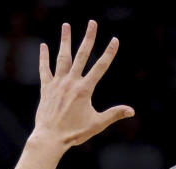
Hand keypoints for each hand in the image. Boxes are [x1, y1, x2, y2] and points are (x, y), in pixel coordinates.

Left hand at [34, 20, 133, 149]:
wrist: (50, 138)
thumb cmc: (74, 133)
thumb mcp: (97, 124)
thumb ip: (114, 114)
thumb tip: (131, 111)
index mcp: (84, 90)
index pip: (100, 67)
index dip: (109, 53)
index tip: (114, 40)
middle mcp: (71, 82)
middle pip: (81, 55)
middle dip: (88, 38)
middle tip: (92, 23)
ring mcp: (57, 84)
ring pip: (62, 58)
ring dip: (65, 40)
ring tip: (66, 25)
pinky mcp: (46, 88)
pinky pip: (45, 69)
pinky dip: (44, 58)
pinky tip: (44, 46)